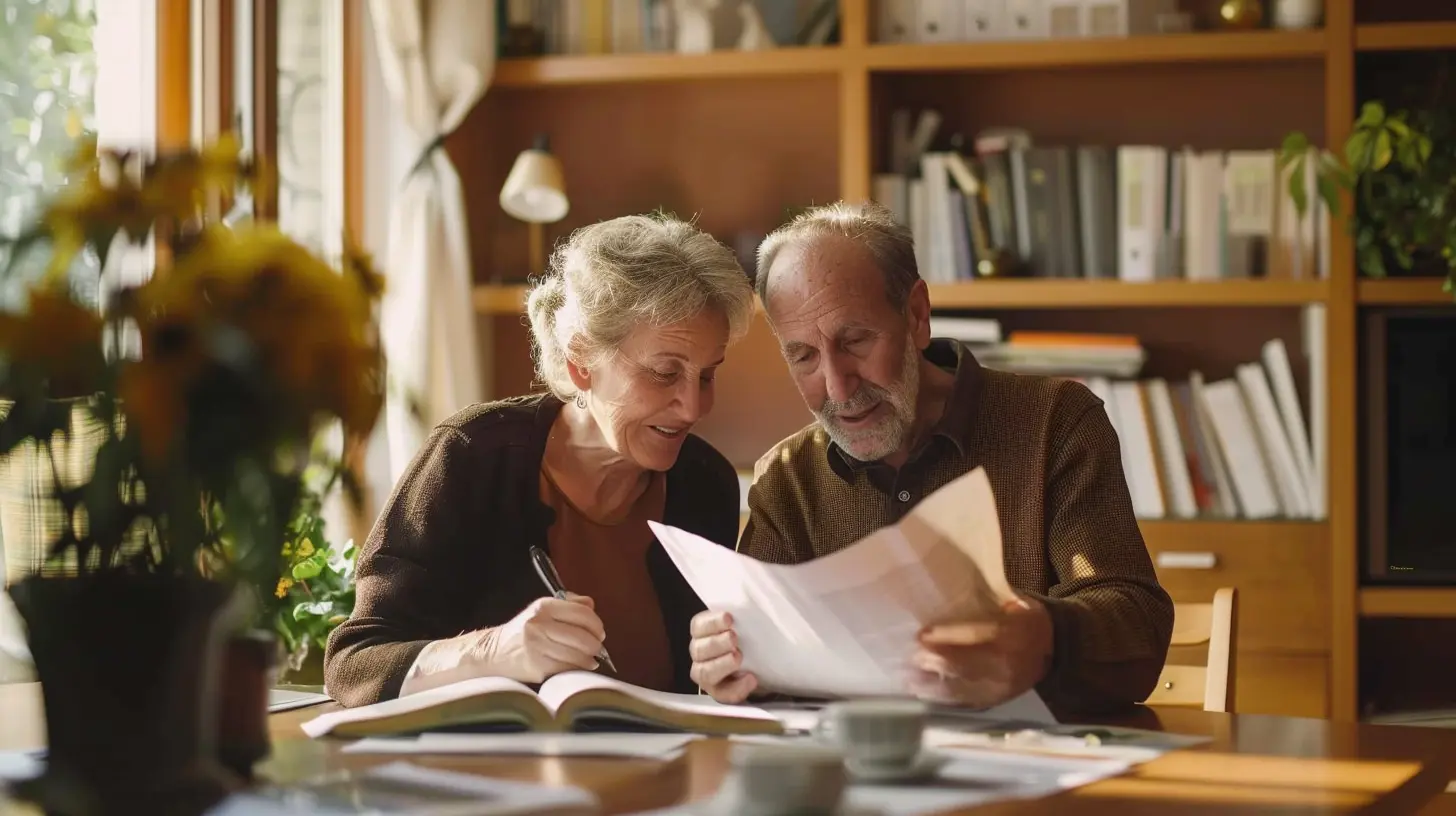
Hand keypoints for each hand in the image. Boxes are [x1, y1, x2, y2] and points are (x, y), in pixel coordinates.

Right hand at [478, 593, 605, 683]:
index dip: (597, 624)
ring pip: (578, 654)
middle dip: (596, 644)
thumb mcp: (541, 610)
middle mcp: (540, 624)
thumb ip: (568, 604)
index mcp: (544, 606)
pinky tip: (581, 667)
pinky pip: (568, 668)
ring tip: (591, 659)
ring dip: (590, 659)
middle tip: (598, 648)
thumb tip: (591, 605)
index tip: (599, 632)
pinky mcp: (537, 666)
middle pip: (583, 636)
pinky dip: (579, 669)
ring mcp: (538, 646)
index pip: (582, 613)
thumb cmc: (523, 631)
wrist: (493, 653)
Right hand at [688, 610, 757, 702]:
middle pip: (698, 649)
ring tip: (738, 657)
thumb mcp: (749, 624)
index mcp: (704, 632)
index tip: (729, 618)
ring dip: (721, 664)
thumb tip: (759, 591)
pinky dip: (736, 688)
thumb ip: (747, 612)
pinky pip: (722, 694)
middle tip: (734, 638)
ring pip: (703, 672)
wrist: (763, 667)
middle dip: (716, 643)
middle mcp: (700, 653)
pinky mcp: (719, 693)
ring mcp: (706, 675)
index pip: (698, 625)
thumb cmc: (752, 640)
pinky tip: (751, 679)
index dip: (711, 622)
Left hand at [907, 595, 1053, 708]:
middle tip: (908, 658)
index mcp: (1011, 633)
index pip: (974, 635)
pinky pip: (967, 701)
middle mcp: (1006, 663)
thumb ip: (985, 607)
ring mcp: (1002, 686)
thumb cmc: (1026, 620)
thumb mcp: (1013, 605)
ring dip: (933, 683)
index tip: (921, 634)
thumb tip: (946, 603)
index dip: (945, 635)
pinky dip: (944, 697)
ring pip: (962, 686)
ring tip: (909, 678)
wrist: (1055, 649)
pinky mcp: (997, 700)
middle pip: (963, 664)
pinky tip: (925, 693)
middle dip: (934, 661)